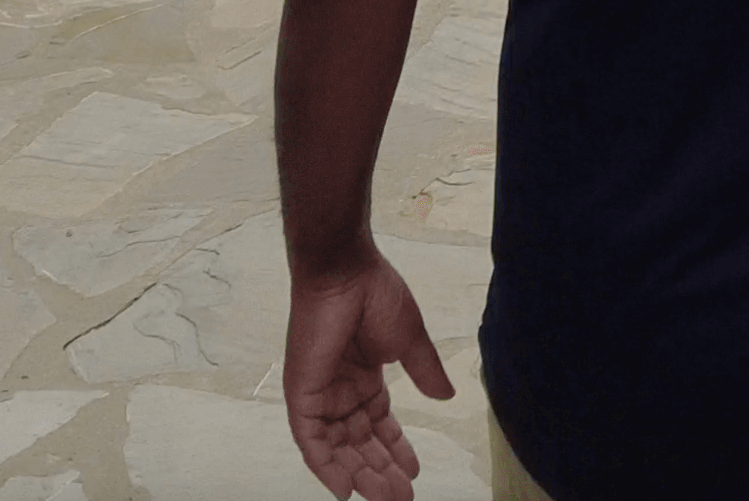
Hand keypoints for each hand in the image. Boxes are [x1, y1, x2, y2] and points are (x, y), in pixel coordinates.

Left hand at [283, 247, 456, 500]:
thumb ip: (425, 371)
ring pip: (338, 448)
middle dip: (381, 471)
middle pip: (360, 442)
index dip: (396, 449)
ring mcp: (319, 393)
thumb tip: (447, 397)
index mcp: (363, 375)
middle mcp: (339, 389)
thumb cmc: (375, 294)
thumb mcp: (409, 340)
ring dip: (360, 475)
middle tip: (404, 497)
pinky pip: (310, 441)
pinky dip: (325, 466)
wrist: (345, 271)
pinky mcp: (301, 394)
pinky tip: (345, 490)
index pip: (378, 424)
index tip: (415, 472)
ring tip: (386, 497)